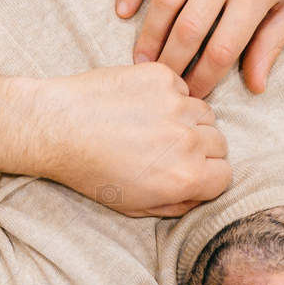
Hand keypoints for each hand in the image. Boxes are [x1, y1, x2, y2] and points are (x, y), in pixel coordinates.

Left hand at [0, 65, 230, 217]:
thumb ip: (177, 205)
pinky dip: (170, 97)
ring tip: (156, 127)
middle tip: (168, 150)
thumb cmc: (91, 172)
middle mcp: (187, 140)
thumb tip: (200, 194)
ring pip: (205, 113)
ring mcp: (175, 104)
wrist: (57, 128)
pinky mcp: (161, 77)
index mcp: (185, 176)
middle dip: (201, 149)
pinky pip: (182, 88)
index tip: (190, 173)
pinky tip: (143, 107)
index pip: (225, 175)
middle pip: (219, 143)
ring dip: (189, 121)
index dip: (208, 177)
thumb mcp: (135, 207)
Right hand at [116, 0, 283, 97]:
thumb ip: (273, 42)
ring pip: (165, 0)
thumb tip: (256, 86)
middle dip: (172, 65)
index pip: (222, 49)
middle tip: (163, 85)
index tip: (193, 94)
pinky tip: (123, 12)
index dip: (204, 79)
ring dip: (150, 35)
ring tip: (142, 62)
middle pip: (188, 30)